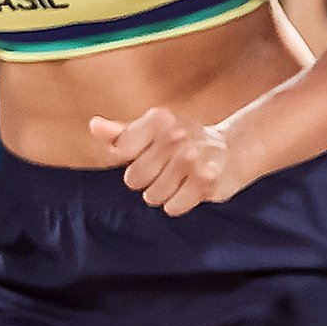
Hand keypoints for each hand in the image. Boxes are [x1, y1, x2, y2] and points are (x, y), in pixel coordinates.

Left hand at [90, 108, 247, 214]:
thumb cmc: (185, 140)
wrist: (233, 150)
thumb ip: (121, 132)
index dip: (132, 158)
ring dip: (163, 194)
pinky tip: (191, 189)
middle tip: (167, 169)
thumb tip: (93, 126)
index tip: (149, 152)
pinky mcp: (206, 181)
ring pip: (152, 196)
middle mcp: (175, 135)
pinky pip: (173, 207)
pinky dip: (179, 203)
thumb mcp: (154, 130)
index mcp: (159, 118)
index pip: (121, 151)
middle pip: (133, 179)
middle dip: (147, 180)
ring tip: (180, 179)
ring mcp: (191, 158)